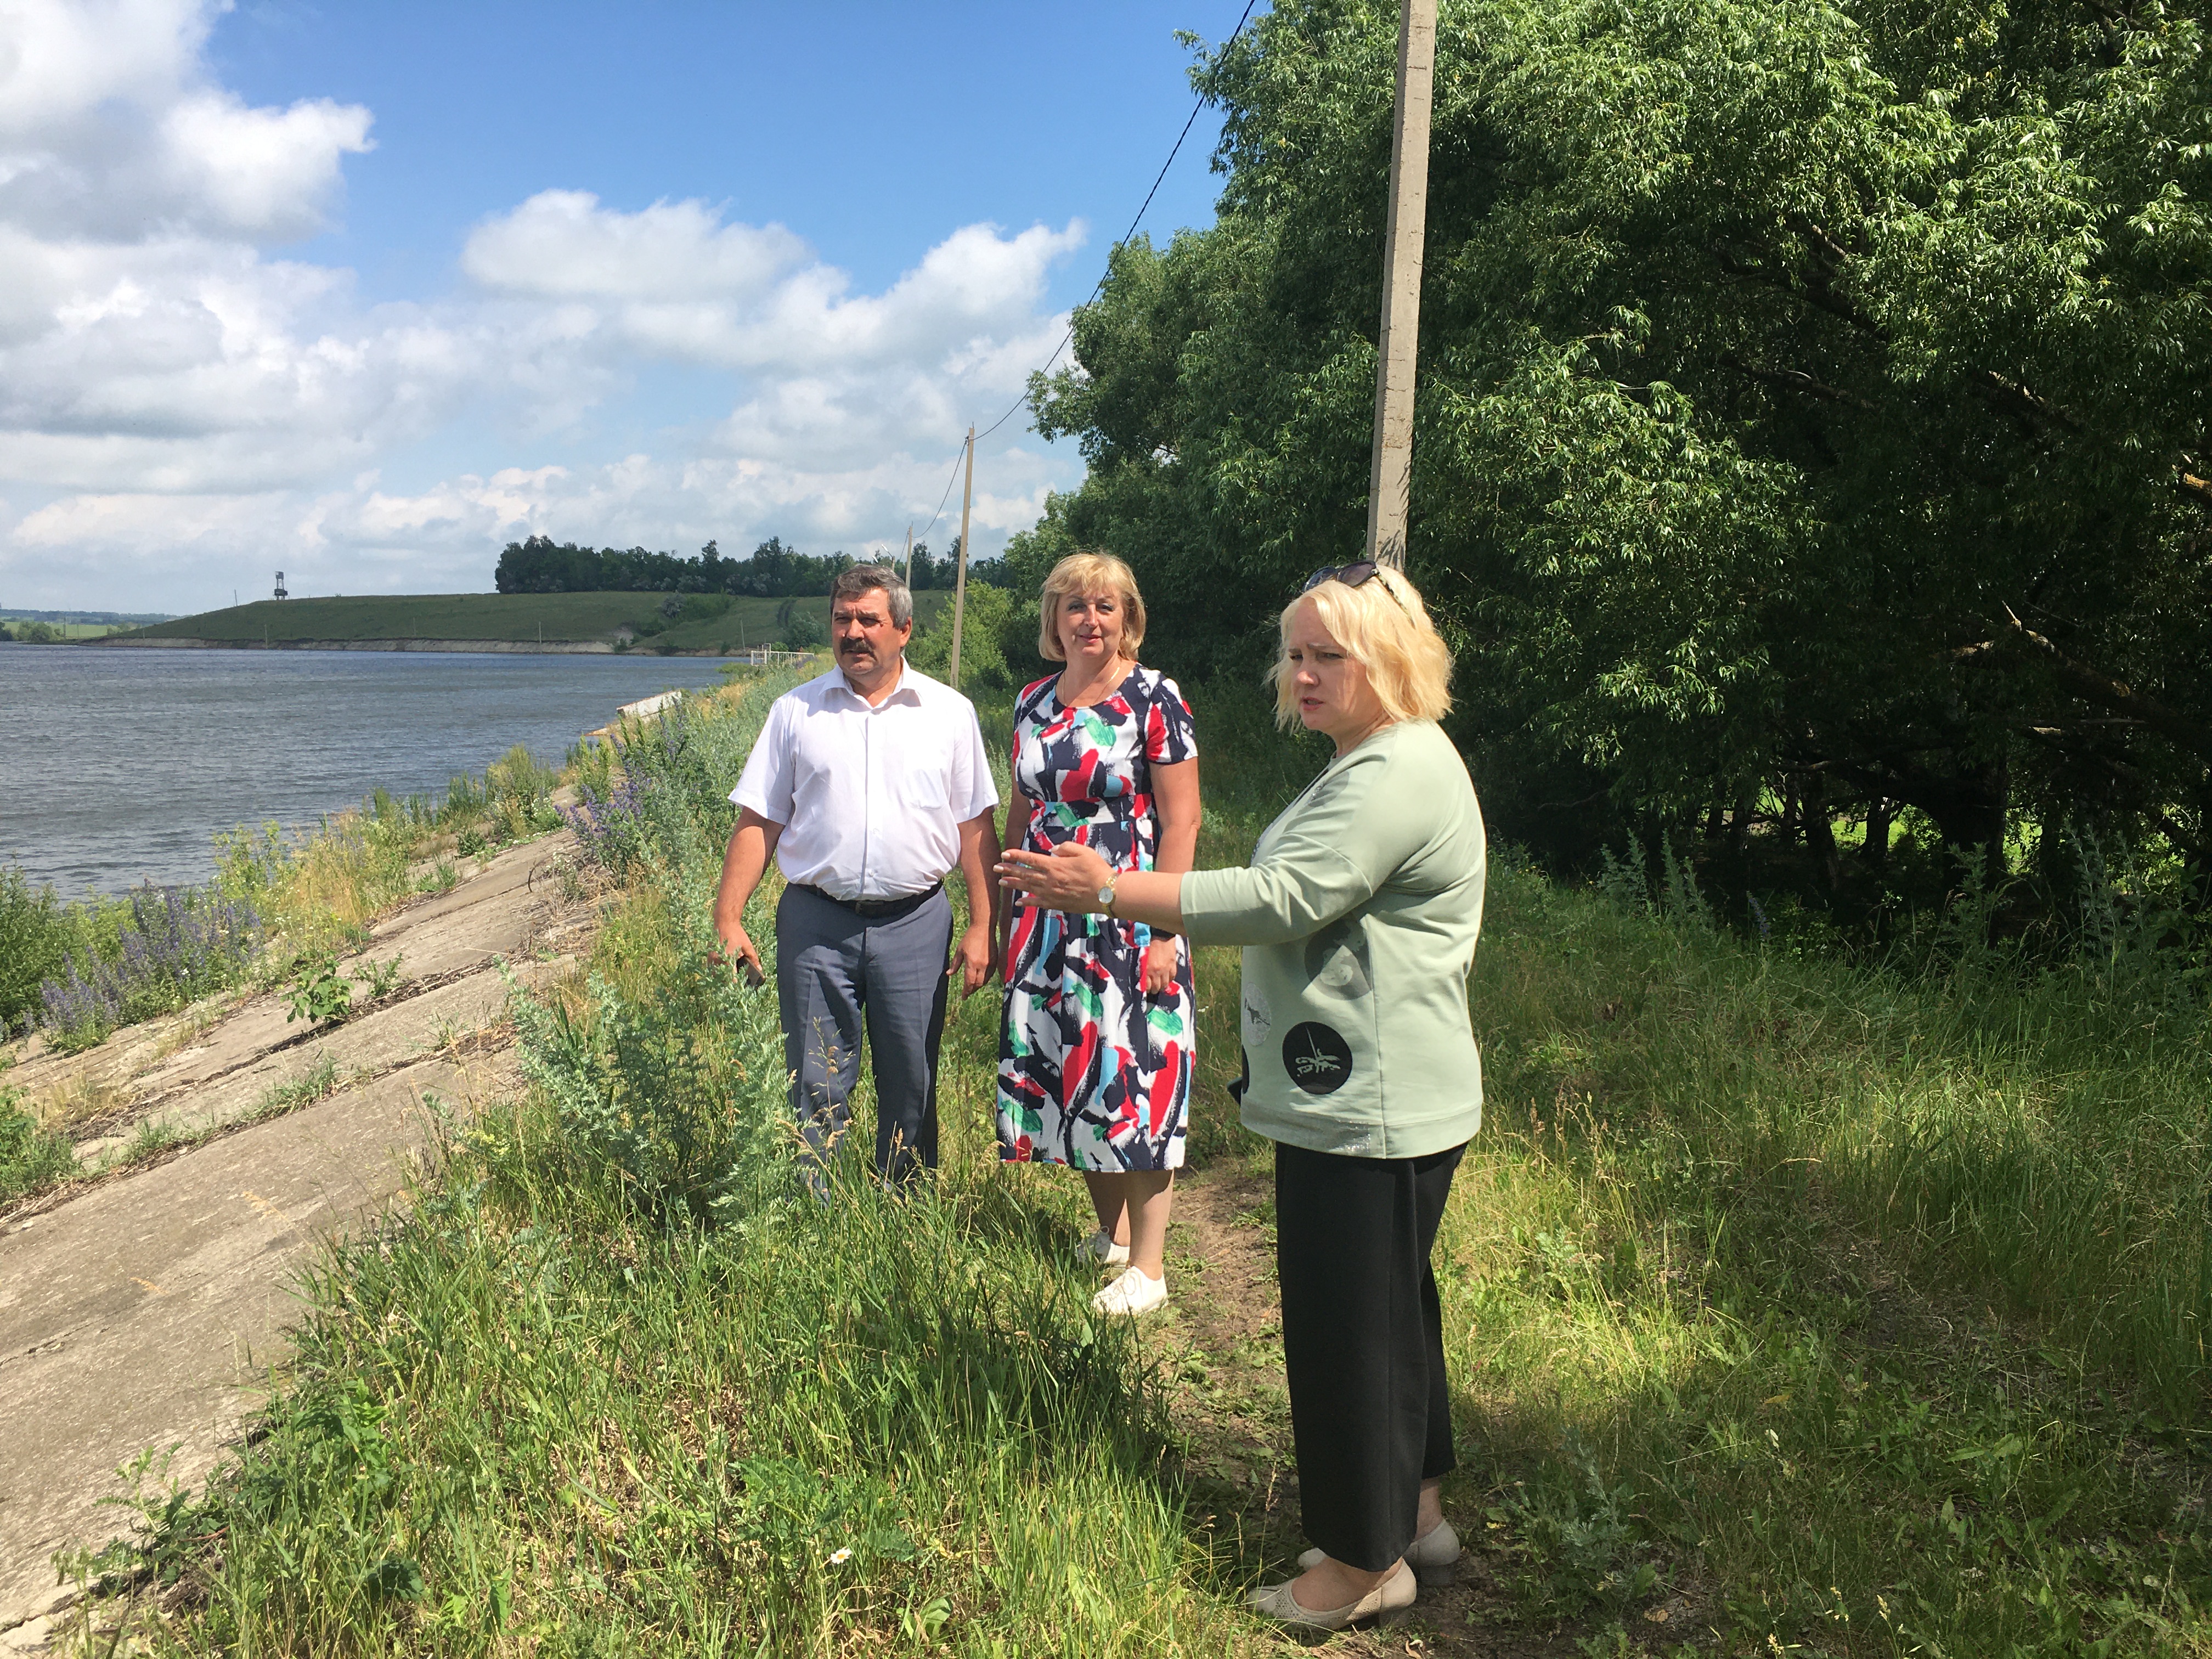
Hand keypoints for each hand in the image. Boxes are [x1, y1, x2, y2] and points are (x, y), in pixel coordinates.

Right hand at [709, 921, 763, 984]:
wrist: (724, 922)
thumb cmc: (736, 934)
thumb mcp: (747, 946)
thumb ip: (753, 958)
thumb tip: (760, 969)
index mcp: (727, 959)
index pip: (731, 977)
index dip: (736, 983)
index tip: (740, 987)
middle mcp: (717, 960)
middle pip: (722, 977)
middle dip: (728, 982)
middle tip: (734, 986)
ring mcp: (711, 958)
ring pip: (715, 973)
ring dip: (721, 977)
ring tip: (727, 981)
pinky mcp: (708, 955)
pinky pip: (711, 967)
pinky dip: (716, 971)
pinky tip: (721, 972)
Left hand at [950, 921, 996, 998]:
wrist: (984, 928)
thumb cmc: (970, 938)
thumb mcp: (959, 951)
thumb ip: (955, 964)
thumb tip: (949, 974)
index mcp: (972, 963)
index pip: (969, 982)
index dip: (966, 991)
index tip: (963, 997)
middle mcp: (982, 965)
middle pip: (978, 984)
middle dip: (972, 990)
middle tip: (967, 992)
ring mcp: (990, 964)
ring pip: (985, 981)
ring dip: (979, 985)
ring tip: (973, 987)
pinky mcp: (996, 961)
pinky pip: (991, 975)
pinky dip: (985, 979)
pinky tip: (981, 979)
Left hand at [996, 841, 1112, 911]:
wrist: (1106, 893)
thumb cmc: (1096, 870)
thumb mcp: (1083, 851)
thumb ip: (1066, 848)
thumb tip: (1053, 850)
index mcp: (1054, 865)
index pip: (1030, 859)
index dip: (1016, 856)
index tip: (1004, 854)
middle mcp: (1049, 880)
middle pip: (1025, 874)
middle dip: (1009, 870)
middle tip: (995, 868)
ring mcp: (1051, 894)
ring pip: (1027, 888)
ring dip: (1013, 884)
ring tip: (1001, 882)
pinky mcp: (1056, 904)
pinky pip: (1037, 903)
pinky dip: (1027, 902)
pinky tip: (1018, 902)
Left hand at [1140, 936, 1178, 995]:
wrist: (1159, 934)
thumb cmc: (1146, 943)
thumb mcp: (1140, 956)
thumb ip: (1140, 967)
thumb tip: (1139, 977)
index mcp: (1145, 969)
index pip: (1146, 987)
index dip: (1145, 990)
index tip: (1145, 990)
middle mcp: (1156, 971)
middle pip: (1156, 988)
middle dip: (1154, 990)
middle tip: (1153, 989)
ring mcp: (1165, 969)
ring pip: (1165, 985)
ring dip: (1162, 987)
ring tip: (1160, 986)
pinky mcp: (1172, 965)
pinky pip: (1172, 977)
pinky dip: (1169, 979)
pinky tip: (1167, 978)